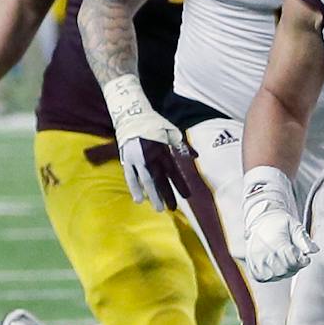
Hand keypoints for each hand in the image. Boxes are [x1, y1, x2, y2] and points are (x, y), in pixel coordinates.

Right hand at [102, 76, 186, 210]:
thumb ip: (183, 146)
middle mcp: (151, 158)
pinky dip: (135, 188)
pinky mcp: (126, 160)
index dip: (180, 184)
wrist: (132, 116)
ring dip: (153, 195)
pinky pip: (131, 177)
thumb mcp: (171, 132)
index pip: (174, 171)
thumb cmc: (153, 124)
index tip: (188, 196)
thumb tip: (196, 156)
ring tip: (158, 209)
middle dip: (167, 195)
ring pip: (146, 181)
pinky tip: (138, 200)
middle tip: (173, 209)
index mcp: (163, 151)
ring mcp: (137, 160)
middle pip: (160, 180)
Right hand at [242, 165, 312, 281]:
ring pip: (275, 276)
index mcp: (274, 241)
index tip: (305, 257)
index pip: (292, 260)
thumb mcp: (294, 225)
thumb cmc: (279, 222)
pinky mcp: (251, 265)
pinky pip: (263, 278)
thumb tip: (314, 250)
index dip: (302, 260)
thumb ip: (303, 239)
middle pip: (285, 269)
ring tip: (287, 261)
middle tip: (297, 258)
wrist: (260, 220)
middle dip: (295, 266)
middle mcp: (262, 252)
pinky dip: (272, 275)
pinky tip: (277, 267)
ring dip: (285, 272)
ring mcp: (255, 260)